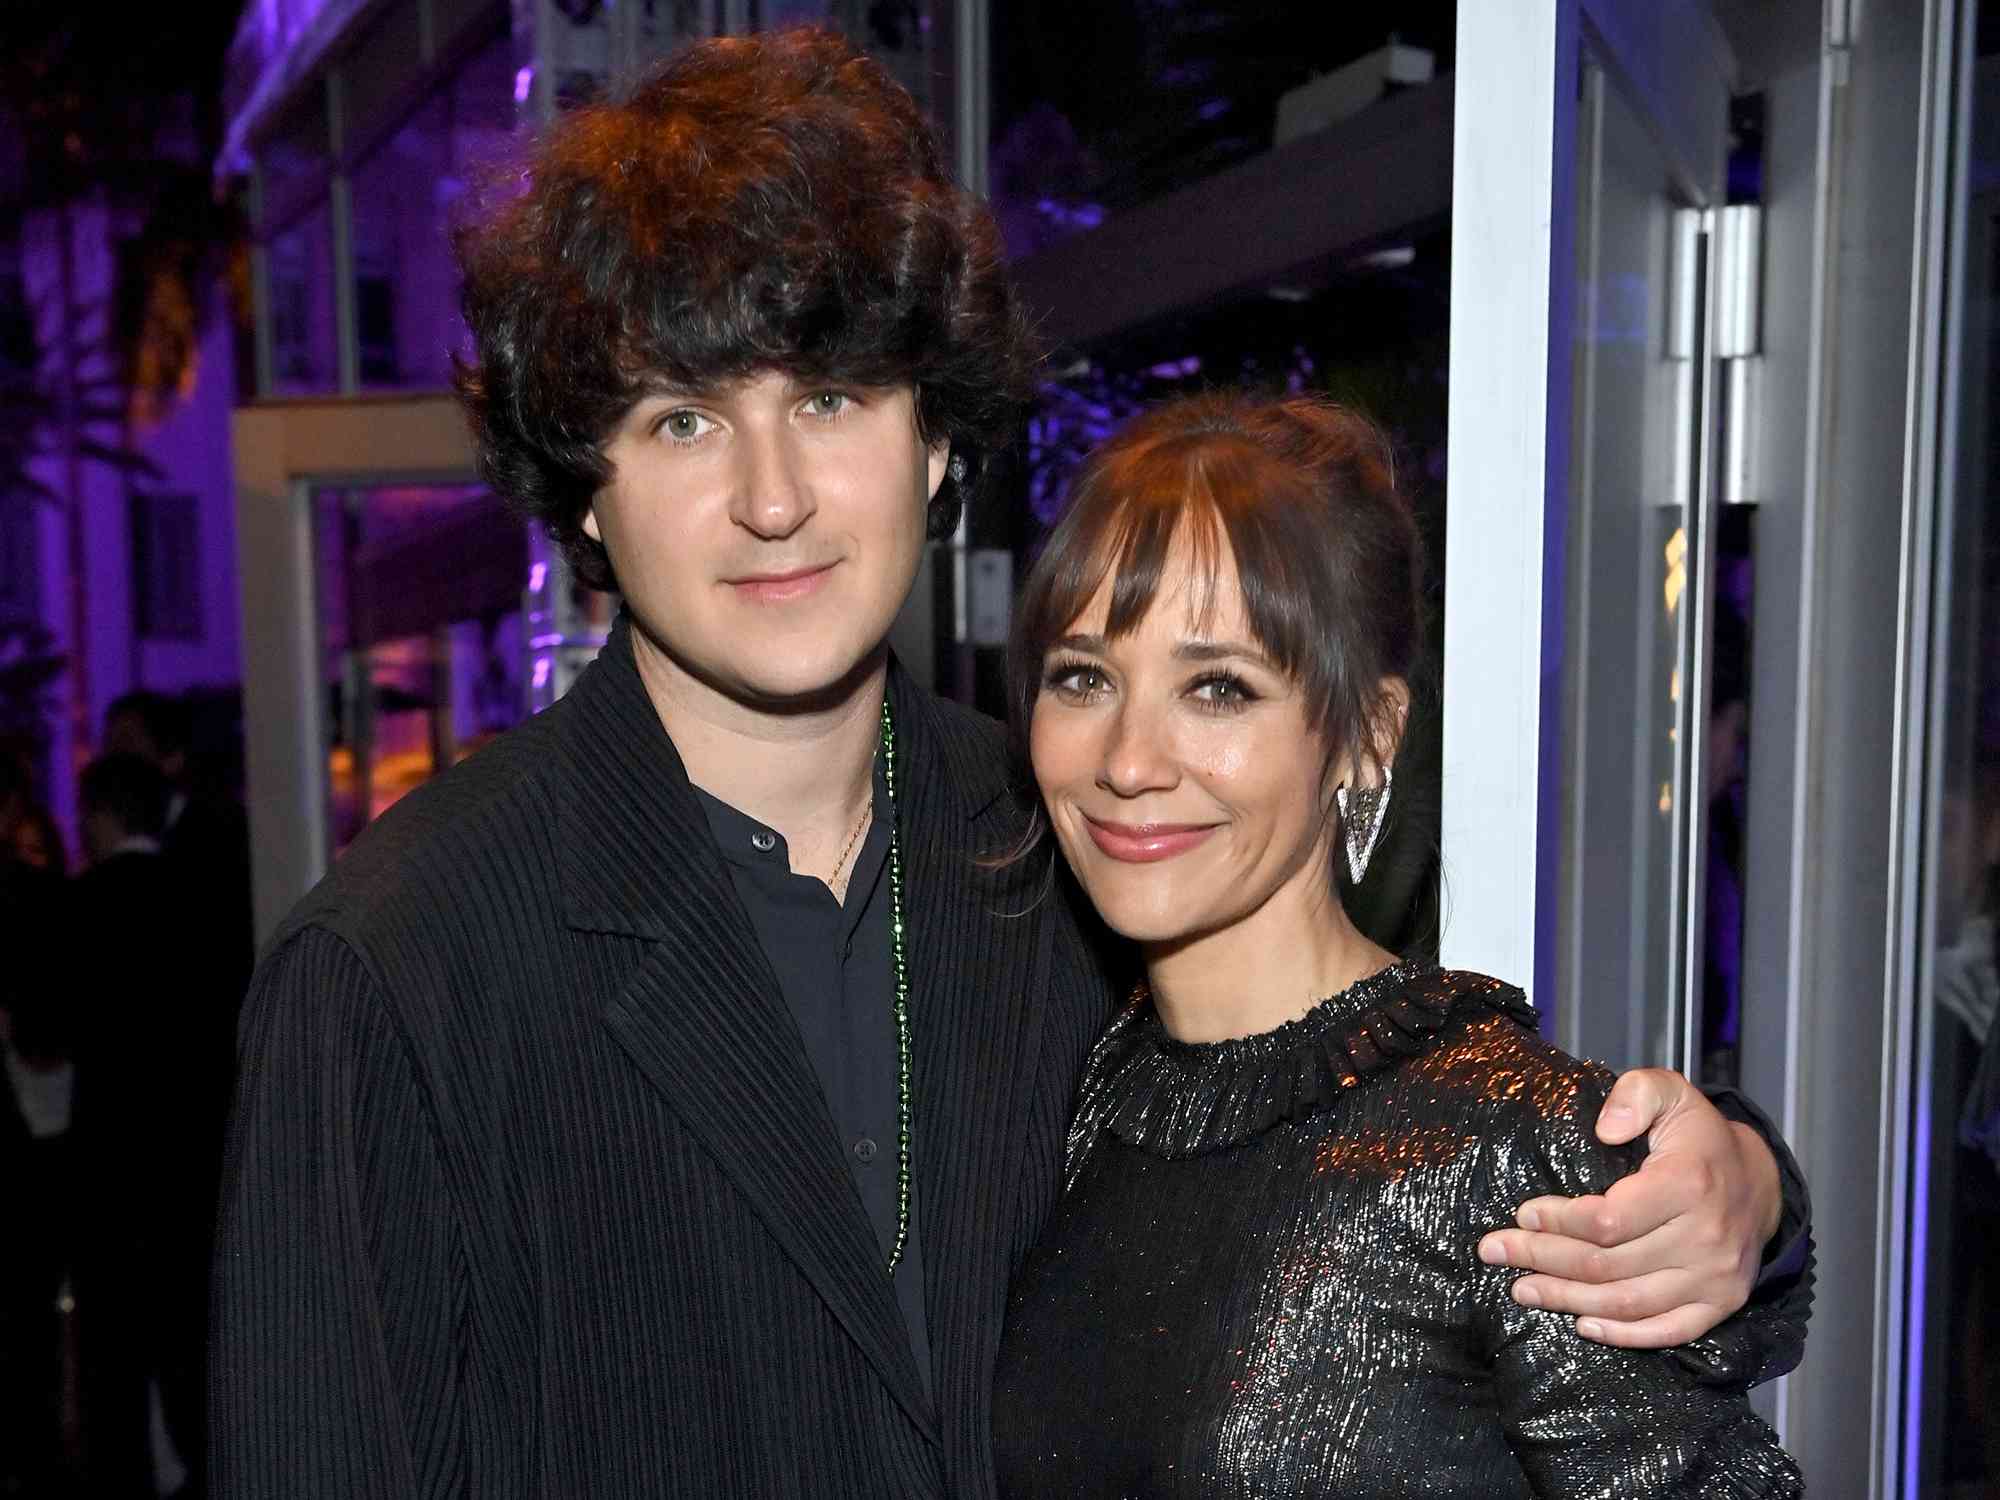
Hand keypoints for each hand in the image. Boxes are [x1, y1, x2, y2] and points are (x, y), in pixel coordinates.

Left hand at [1476, 1067, 1782, 1347]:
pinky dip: (1622, 1334)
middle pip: (1609, 1264)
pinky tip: (1582, 1324)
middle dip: (1543, 1258)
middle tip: (1496, 1252)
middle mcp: (1705, 1238)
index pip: (1609, 1220)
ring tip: (1522, 1288)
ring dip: (1568, 1299)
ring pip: (1628, 1302)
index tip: (1522, 1214)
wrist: (1759, 1182)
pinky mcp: (1721, 1305)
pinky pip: (1667, 1331)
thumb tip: (1605, 1127)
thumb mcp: (1671, 1092)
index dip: (1559, 1221)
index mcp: (1689, 1184)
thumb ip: (1637, 1094)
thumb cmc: (1699, 1138)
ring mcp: (1715, 1278)